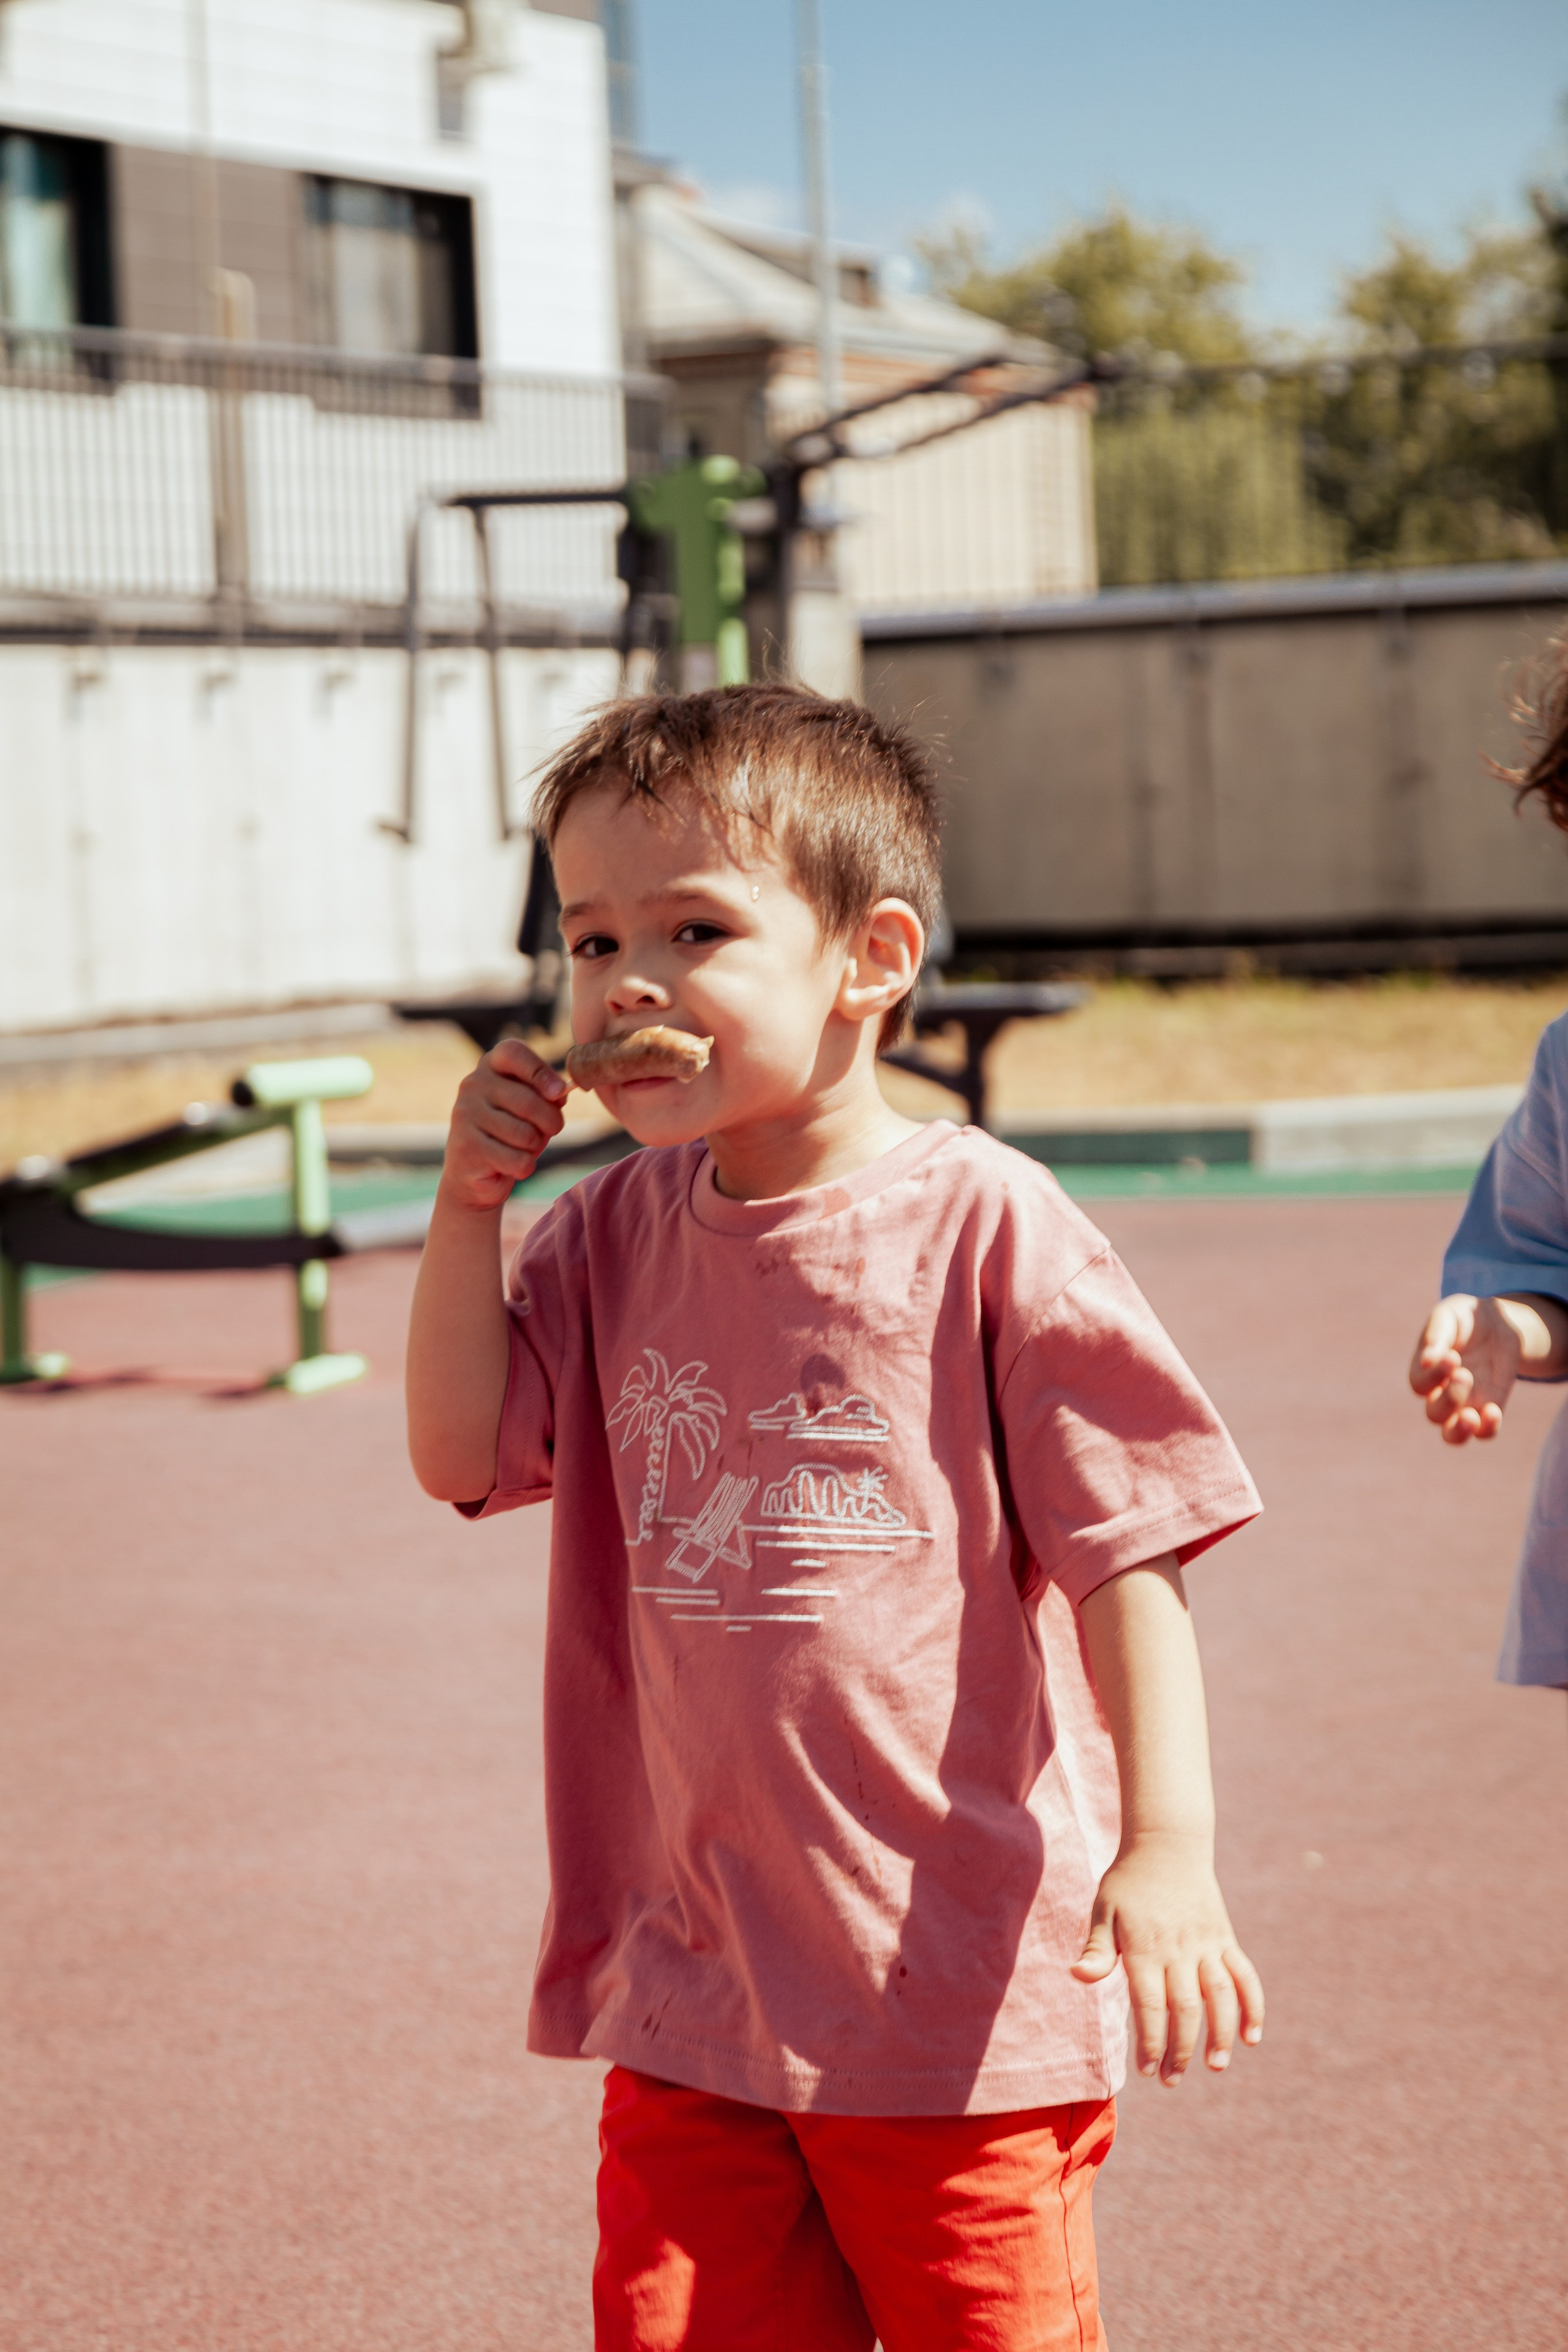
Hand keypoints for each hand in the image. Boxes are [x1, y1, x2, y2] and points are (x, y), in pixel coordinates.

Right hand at [441, 1038, 567, 1212]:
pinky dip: (524, 1167)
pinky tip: (512, 1165)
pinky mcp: (466, 1146)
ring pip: (525, 1134)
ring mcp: (466, 1114)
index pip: (514, 1053)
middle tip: (553, 1129)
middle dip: (552, 1121)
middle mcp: (473, 1084)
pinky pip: (516, 1159)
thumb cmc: (511, 1132)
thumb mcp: (533, 1108)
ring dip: (535, 1147)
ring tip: (524, 1148)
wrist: (474, 1171)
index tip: (560, 1092)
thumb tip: (560, 1092)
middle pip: (528, 1101)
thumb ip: (547, 1095)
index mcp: (491, 1065)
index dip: (541, 1071)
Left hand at [1071, 1830, 1263, 2083]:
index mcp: (1144, 1947)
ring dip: (1220, 2035)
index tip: (1147, 2070)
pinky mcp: (1224, 1937)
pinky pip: (1245, 1975)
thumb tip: (1077, 1976)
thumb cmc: (1127, 1882)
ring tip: (1215, 2067)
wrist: (1166, 1843)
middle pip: (1185, 2008)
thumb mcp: (1103, 1910)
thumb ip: (1096, 1949)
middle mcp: (1178, 1949)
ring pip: (1220, 1996)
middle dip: (1180, 2049)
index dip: (1151, 2041)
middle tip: (1172, 2080)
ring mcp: (1206, 1943)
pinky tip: (1251, 2037)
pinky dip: (1253, 2005)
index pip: (1151, 2005)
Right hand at [1409, 1294, 1522, 1443]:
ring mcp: (1466, 1403)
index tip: (1452, 1356)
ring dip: (1459, 1430)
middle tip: (1465, 1374)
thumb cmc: (1465, 1317)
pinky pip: (1484, 1432)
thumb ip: (1436, 1334)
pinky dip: (1487, 1428)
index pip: (1419, 1384)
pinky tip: (1493, 1411)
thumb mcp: (1450, 1315)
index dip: (1433, 1376)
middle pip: (1434, 1414)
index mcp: (1425, 1370)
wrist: (1497, 1322)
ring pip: (1452, 1435)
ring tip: (1471, 1417)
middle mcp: (1441, 1392)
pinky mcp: (1489, 1406)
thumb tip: (1426, 1360)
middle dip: (1449, 1399)